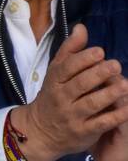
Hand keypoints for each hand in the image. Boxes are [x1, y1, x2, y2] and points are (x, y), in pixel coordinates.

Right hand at [10, 24, 127, 160]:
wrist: (40, 131)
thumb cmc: (54, 95)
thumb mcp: (56, 72)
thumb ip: (70, 51)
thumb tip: (81, 28)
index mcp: (55, 81)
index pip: (67, 68)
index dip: (83, 59)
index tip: (100, 51)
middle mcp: (61, 98)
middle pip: (79, 85)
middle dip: (98, 74)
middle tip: (115, 64)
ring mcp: (72, 116)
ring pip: (91, 104)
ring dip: (109, 94)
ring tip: (124, 85)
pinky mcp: (83, 132)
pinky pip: (101, 124)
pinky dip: (114, 116)